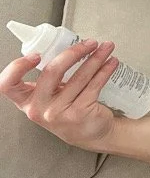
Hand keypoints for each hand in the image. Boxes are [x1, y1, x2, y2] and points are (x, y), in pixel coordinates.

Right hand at [0, 39, 118, 148]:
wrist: (90, 133)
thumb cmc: (69, 109)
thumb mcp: (50, 96)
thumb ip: (49, 77)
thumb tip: (67, 44)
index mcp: (27, 100)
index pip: (7, 85)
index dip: (17, 67)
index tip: (36, 55)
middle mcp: (38, 108)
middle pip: (51, 72)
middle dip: (73, 52)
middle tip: (89, 43)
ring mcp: (58, 113)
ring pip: (79, 76)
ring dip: (96, 58)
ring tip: (106, 47)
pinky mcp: (79, 114)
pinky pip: (94, 85)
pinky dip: (105, 70)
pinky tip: (112, 62)